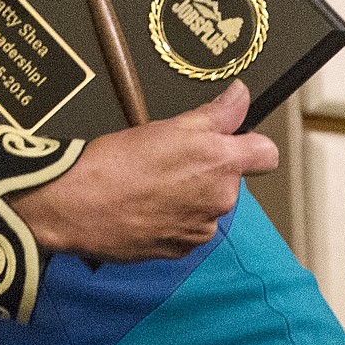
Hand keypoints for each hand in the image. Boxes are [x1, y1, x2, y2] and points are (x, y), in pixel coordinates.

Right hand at [12, 81, 278, 260]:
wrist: (78, 205)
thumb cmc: (118, 161)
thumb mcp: (167, 126)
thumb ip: (216, 113)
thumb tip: (243, 94)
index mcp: (221, 163)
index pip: (267, 154)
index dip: (248, 143)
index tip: (225, 139)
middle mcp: (221, 200)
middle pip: (230, 180)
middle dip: (206, 170)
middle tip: (166, 158)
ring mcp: (201, 229)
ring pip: (205, 205)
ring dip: (187, 196)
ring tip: (148, 185)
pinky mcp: (180, 250)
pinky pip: (186, 229)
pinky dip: (170, 219)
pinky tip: (142, 207)